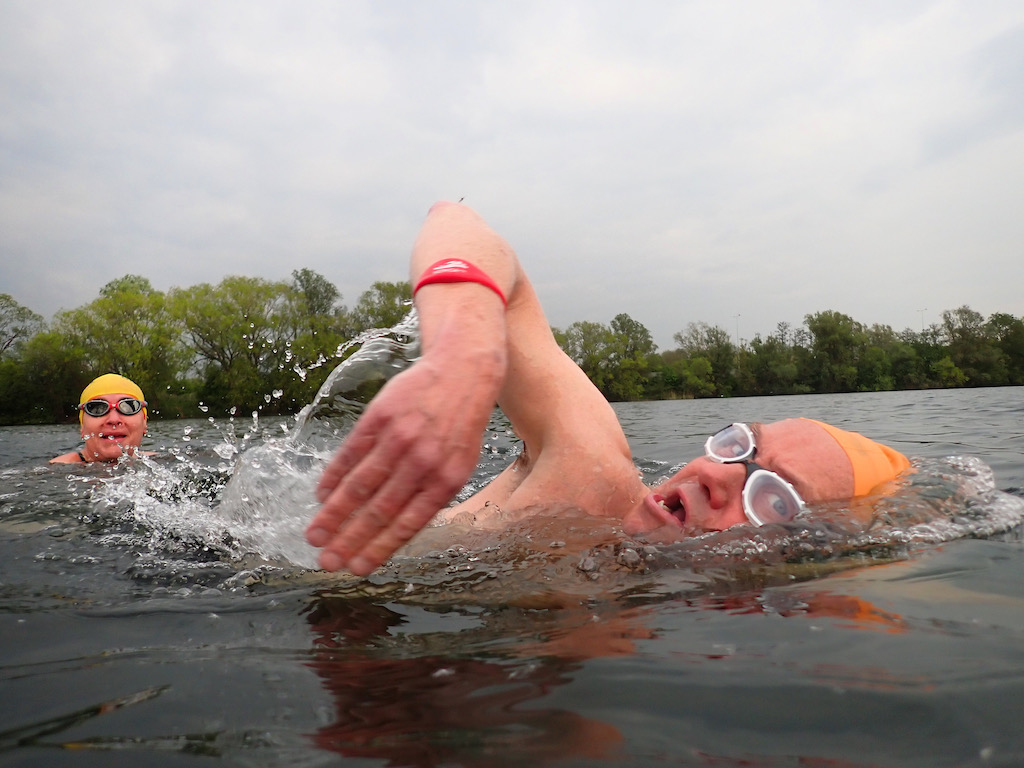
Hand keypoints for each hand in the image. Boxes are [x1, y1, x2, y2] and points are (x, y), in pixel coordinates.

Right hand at [306, 338, 504, 574]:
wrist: (462, 372)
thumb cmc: (459, 427)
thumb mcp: (459, 465)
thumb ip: (431, 497)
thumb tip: (395, 532)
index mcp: (446, 481)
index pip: (407, 525)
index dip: (378, 549)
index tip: (355, 569)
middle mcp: (422, 462)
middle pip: (378, 510)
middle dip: (349, 540)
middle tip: (326, 562)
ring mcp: (399, 438)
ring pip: (360, 485)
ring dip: (334, 515)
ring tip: (315, 536)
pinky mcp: (380, 417)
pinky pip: (351, 454)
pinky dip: (334, 477)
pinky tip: (321, 496)